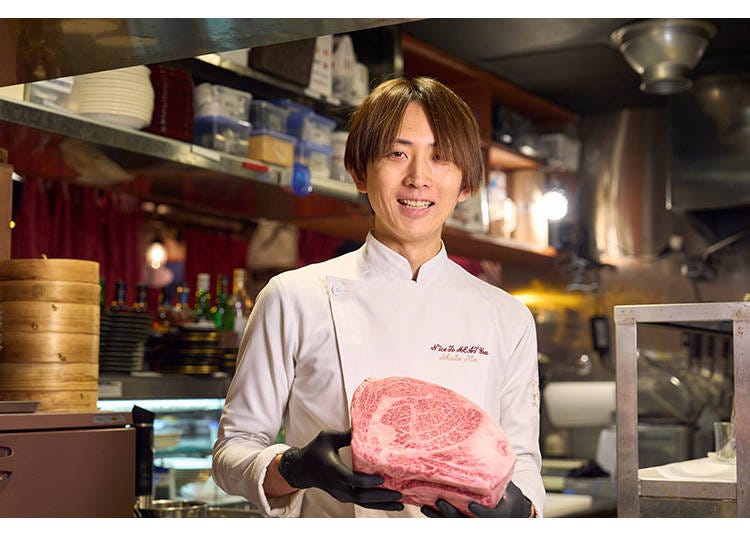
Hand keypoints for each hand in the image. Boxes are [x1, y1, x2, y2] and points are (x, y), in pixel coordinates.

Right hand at [278, 429, 403, 510]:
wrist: (302, 468)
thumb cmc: (315, 450)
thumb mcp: (327, 437)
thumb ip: (345, 434)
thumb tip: (363, 426)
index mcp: (333, 471)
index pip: (351, 480)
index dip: (367, 481)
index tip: (381, 478)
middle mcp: (337, 486)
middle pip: (361, 497)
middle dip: (380, 497)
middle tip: (398, 495)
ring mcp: (340, 493)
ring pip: (363, 503)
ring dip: (382, 504)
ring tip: (400, 504)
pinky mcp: (344, 496)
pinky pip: (361, 502)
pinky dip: (376, 503)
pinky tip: (389, 503)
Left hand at [420, 481, 532, 517]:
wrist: (506, 510)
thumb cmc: (505, 496)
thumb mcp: (507, 487)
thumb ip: (499, 476)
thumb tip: (496, 450)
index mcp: (498, 513)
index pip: (490, 516)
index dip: (481, 512)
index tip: (472, 505)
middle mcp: (482, 521)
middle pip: (465, 521)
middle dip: (452, 513)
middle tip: (441, 502)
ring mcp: (470, 521)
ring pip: (453, 523)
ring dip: (438, 516)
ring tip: (425, 506)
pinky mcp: (460, 520)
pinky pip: (446, 521)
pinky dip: (435, 515)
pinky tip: (425, 506)